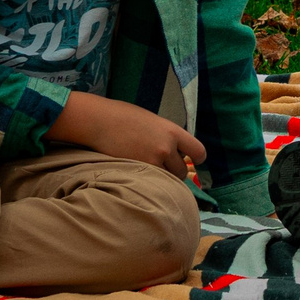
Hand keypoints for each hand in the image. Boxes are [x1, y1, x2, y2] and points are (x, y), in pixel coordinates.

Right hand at [51, 92, 206, 179]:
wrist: (99, 121)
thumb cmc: (123, 116)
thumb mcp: (153, 121)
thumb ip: (167, 136)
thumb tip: (176, 150)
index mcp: (172, 131)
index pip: (199, 151)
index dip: (197, 158)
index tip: (192, 161)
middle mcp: (166, 148)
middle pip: (182, 171)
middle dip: (174, 170)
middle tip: (161, 164)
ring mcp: (152, 161)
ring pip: (166, 179)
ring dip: (160, 177)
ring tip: (147, 167)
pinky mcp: (138, 172)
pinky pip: (151, 183)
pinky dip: (148, 181)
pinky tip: (138, 173)